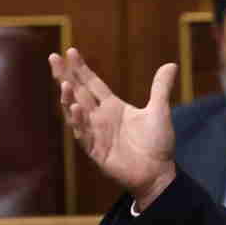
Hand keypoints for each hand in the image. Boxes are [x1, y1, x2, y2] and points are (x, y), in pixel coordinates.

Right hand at [49, 48, 177, 209]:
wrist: (159, 173)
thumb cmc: (158, 144)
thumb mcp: (160, 111)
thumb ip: (160, 88)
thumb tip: (172, 64)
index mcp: (113, 107)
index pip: (92, 83)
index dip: (81, 69)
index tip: (70, 51)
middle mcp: (100, 118)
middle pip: (78, 93)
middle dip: (65, 76)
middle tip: (53, 57)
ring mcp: (96, 134)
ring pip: (76, 113)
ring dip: (68, 98)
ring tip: (63, 83)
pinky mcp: (96, 151)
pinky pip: (83, 135)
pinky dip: (79, 122)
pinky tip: (75, 108)